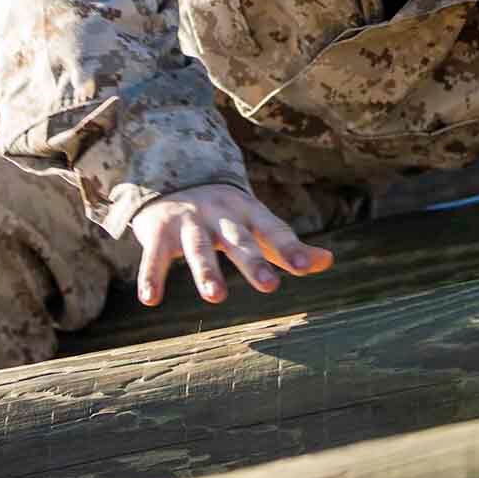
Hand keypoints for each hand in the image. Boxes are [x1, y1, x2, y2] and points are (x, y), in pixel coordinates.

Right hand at [128, 183, 333, 305]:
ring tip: (216, 297)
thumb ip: (288, 245)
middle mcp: (220, 215)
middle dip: (253, 261)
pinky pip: (155, 256)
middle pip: (238, 239)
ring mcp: (189, 222)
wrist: (172, 178)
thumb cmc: (224, 215)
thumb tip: (328, 261)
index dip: (290, 248)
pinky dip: (151, 276)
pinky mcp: (160, 232)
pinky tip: (150, 299)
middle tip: (269, 285)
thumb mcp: (256, 224)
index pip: (273, 231)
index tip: (305, 267)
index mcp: (249, 213)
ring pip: (198, 248)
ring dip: (206, 271)